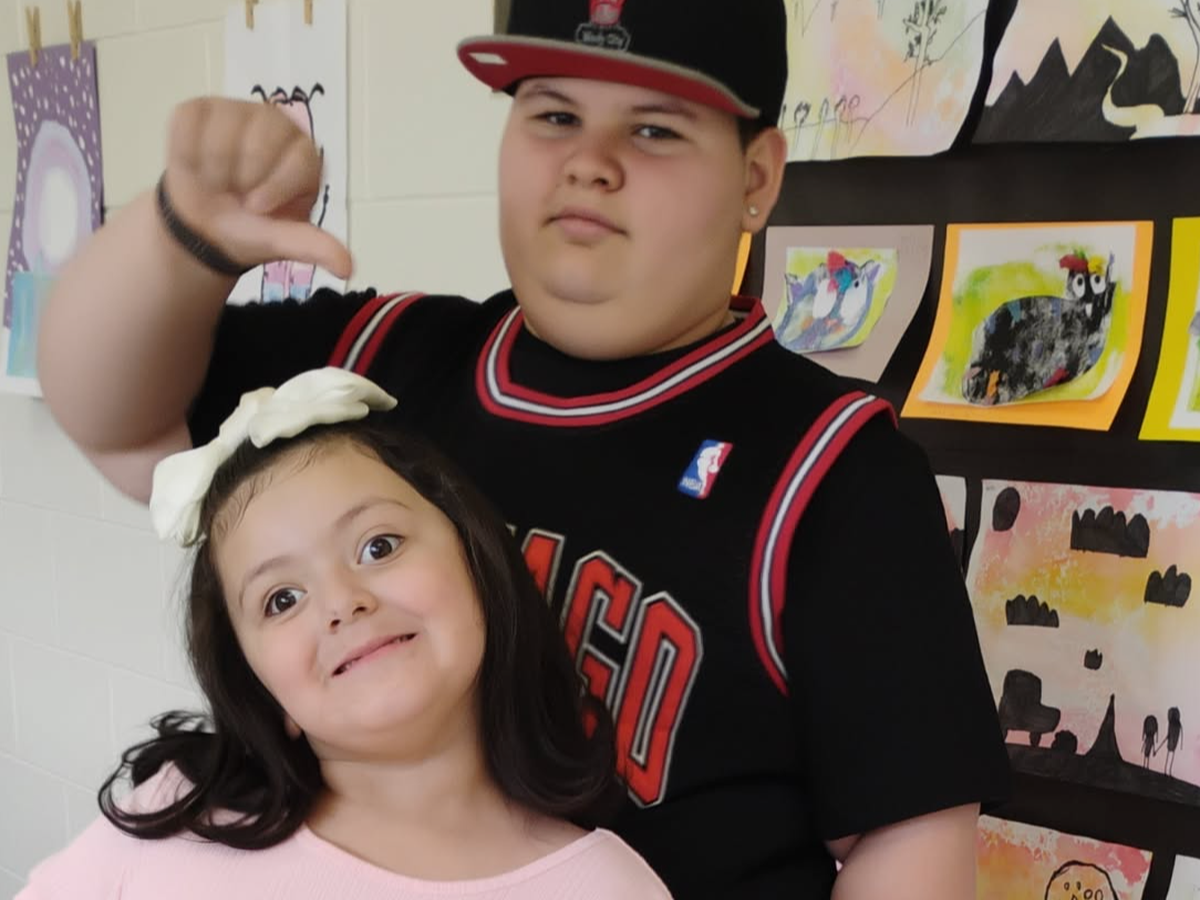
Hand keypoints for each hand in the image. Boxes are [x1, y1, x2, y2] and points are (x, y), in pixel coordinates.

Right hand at [161, 97, 351, 277]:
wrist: (204, 224)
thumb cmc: (252, 226)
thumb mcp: (282, 241)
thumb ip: (313, 246)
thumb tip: (346, 268)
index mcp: (305, 155)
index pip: (297, 161)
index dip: (272, 190)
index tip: (257, 208)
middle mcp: (277, 124)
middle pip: (257, 145)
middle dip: (240, 182)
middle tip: (237, 196)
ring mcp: (239, 111)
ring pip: (220, 133)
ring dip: (211, 171)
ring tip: (217, 184)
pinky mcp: (202, 109)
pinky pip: (187, 124)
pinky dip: (186, 155)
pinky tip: (196, 168)